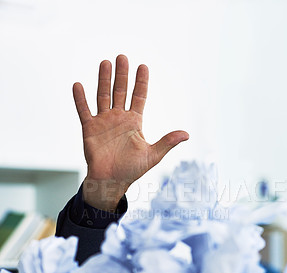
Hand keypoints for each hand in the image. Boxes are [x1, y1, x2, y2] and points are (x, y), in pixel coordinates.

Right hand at [73, 54, 188, 211]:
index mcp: (134, 122)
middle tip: (123, 57)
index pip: (139, 97)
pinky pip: (84, 111)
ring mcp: (104, 121)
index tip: (143, 66)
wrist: (111, 181)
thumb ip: (167, 142)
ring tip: (105, 63)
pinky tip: (78, 85)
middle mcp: (119, 118)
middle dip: (122, 75)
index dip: (141, 82)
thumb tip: (187, 134)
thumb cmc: (132, 169)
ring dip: (103, 80)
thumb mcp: (153, 155)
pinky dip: (80, 99)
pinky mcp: (89, 129)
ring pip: (103, 96)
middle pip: (120, 91)